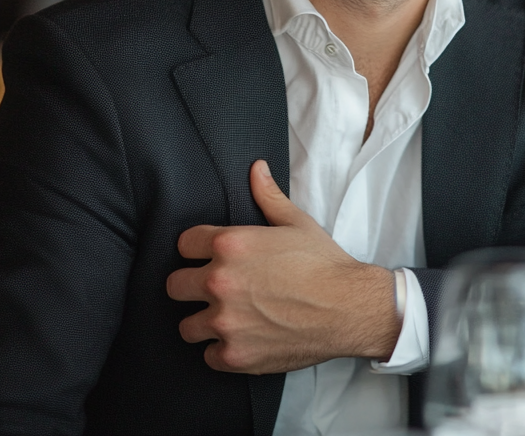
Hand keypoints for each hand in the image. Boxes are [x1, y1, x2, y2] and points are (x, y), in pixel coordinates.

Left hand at [166, 159, 400, 373]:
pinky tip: (241, 340)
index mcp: (230, 245)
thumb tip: (256, 169)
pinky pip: (207, 356)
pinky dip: (222, 351)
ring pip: (186, 326)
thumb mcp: (297, 223)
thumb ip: (268, 197)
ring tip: (226, 319)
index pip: (184, 244)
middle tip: (214, 291)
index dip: (197, 250)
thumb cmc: (325, 265)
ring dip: (203, 322)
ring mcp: (225, 322)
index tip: (208, 258)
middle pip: (174, 285)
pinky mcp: (234, 355)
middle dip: (191, 286)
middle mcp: (219, 282)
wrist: (349, 308)